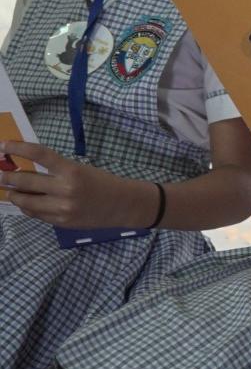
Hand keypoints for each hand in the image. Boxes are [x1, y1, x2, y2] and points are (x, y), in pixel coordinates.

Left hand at [0, 140, 150, 227]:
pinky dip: (27, 207)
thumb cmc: (101, 182)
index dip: (18, 148)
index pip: (39, 155)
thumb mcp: (79, 169)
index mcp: (71, 170)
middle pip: (26, 181)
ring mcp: (61, 209)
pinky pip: (36, 214)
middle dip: (7, 177)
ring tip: (8, 190)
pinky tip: (25, 202)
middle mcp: (64, 190)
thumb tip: (26, 168)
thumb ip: (55, 170)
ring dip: (14, 194)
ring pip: (26, 201)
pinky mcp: (60, 222)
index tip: (3, 145)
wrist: (121, 205)